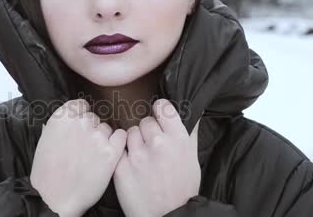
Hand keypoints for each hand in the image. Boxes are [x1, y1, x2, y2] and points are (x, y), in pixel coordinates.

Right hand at [30, 99, 126, 216]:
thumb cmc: (47, 174)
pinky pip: (121, 137)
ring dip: (103, 139)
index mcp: (62, 117)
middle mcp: (80, 122)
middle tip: (84, 148)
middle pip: (94, 118)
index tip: (79, 129)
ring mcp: (97, 136)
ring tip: (92, 157)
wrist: (55, 199)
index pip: (81, 105)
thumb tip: (71, 119)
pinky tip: (109, 155)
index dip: (81, 117)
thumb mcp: (45, 140)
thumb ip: (60, 126)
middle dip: (91, 130)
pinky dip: (118, 144)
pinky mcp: (111, 152)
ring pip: (107, 129)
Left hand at [113, 99, 200, 216]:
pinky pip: (119, 149)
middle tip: (152, 148)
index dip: (160, 111)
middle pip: (145, 121)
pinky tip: (132, 167)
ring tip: (142, 158)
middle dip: (147, 132)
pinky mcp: (121, 166)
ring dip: (134, 143)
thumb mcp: (193, 158)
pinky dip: (124, 156)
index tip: (159, 117)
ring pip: (129, 133)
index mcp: (178, 138)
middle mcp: (157, 143)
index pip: (163, 107)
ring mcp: (137, 154)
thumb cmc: (182, 188)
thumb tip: (193, 110)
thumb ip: (190, 132)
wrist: (167, 216)